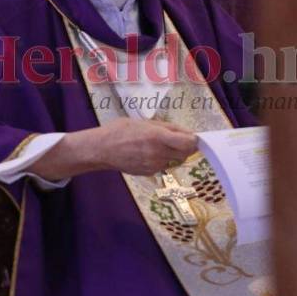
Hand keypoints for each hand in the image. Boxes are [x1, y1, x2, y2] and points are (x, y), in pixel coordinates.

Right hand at [77, 118, 197, 175]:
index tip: (192, 137)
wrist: (102, 149)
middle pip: (185, 153)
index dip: (194, 140)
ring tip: (156, 144)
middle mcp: (158, 153)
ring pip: (174, 160)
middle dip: (184, 146)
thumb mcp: (145, 122)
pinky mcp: (149, 173)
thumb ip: (167, 128)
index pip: (188, 143)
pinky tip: (147, 152)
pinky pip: (163, 165)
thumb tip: (186, 132)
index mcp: (158, 137)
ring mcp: (154, 165)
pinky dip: (161, 159)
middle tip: (176, 139)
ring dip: (172, 153)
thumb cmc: (121, 130)